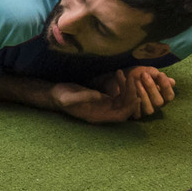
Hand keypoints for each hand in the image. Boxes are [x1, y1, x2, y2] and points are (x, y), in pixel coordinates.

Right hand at [51, 67, 175, 122]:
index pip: (120, 116)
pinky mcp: (103, 99)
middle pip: (125, 108)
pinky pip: (117, 94)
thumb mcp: (69, 98)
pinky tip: (120, 74)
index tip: (135, 96)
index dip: (129, 108)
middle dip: (131, 95)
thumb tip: (98, 95)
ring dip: (127, 89)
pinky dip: (121, 85)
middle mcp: (104, 113)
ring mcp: (105, 107)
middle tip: (132, 79)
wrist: (56, 95)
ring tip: (126, 74)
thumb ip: (83, 98)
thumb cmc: (61, 98)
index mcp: (98, 117)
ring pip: (123, 100)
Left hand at [109, 66, 175, 118]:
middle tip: (144, 75)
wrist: (123, 78)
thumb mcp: (149, 72)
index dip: (165, 86)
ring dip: (141, 94)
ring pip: (148, 109)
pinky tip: (125, 85)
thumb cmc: (140, 75)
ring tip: (135, 80)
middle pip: (159, 102)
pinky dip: (130, 97)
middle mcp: (156, 106)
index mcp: (163, 96)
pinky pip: (135, 111)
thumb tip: (172, 82)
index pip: (169, 96)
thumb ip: (158, 77)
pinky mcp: (136, 115)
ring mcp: (146, 111)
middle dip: (151, 88)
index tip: (159, 74)